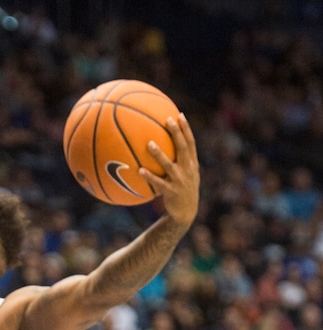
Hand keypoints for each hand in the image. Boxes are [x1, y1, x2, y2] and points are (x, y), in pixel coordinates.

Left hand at [140, 113, 199, 228]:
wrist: (186, 213)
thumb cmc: (182, 190)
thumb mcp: (187, 174)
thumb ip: (181, 161)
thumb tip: (167, 145)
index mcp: (191, 164)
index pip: (191, 143)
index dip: (186, 129)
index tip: (179, 115)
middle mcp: (187, 170)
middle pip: (183, 148)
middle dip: (177, 133)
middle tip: (168, 120)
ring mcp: (180, 181)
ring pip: (169, 164)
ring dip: (159, 154)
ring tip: (149, 143)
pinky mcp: (171, 192)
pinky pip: (159, 183)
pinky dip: (150, 177)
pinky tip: (140, 170)